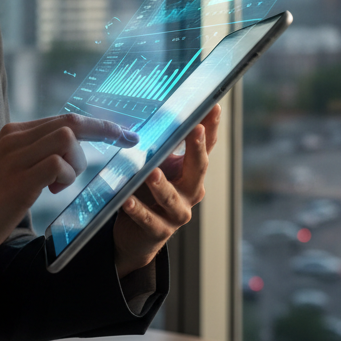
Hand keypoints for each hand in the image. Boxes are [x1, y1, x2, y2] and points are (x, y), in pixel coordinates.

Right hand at [0, 114, 137, 263]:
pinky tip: (52, 191)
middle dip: (105, 131)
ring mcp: (15, 157)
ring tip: (60, 184)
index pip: (63, 118)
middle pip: (70, 122)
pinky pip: (57, 163)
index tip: (122, 132)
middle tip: (127, 142)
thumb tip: (68, 150)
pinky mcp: (19, 179)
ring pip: (67, 138)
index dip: (97, 124)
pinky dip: (66, 176)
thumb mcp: (12, 168)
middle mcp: (14, 138)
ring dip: (77, 163)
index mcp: (13, 133)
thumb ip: (35, 154)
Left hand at [112, 104, 221, 277]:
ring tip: (151, 172)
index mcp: (190, 172)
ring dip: (162, 185)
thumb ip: (161, 145)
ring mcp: (176, 213)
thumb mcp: (157, 165)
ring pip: (172, 198)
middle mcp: (190, 192)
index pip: (205, 147)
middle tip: (194, 130)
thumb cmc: (148, 193)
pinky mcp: (159, 231)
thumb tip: (158, 111)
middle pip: (197, 169)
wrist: (137, 234)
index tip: (213, 106)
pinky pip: (149, 219)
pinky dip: (137, 209)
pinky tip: (127, 200)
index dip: (210, 128)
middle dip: (197, 149)